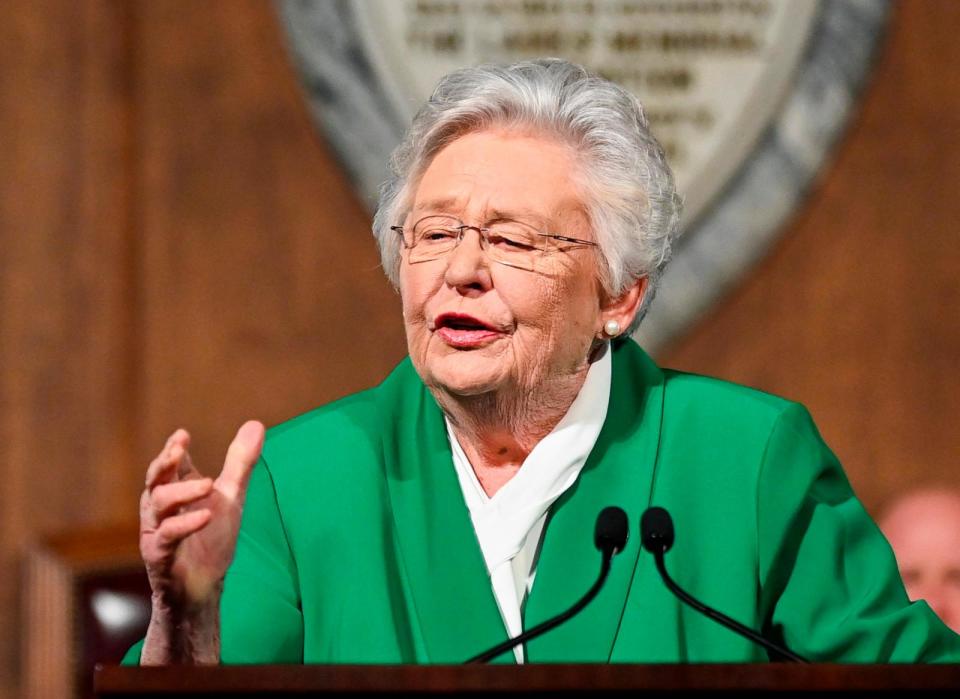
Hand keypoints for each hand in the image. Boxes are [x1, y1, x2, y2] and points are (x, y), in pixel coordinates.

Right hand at [139, 421, 264, 610]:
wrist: (205, 587)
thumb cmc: (212, 540)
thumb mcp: (231, 497)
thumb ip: (241, 463)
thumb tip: (256, 423)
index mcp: (176, 492)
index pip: (169, 465)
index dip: (173, 449)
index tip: (183, 435)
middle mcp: (161, 509)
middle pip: (155, 479)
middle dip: (164, 463)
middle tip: (178, 449)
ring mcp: (157, 531)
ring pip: (157, 504)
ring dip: (181, 491)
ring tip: (208, 485)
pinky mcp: (160, 556)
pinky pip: (167, 536)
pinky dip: (186, 524)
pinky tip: (206, 516)